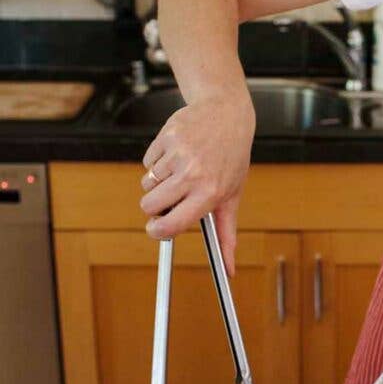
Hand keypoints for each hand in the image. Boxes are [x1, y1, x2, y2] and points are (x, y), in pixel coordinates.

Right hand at [138, 90, 254, 275]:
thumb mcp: (233, 194)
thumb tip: (229, 270)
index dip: (158, 231)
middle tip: (170, 195)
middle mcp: (194, 174)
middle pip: (150, 204)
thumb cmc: (231, 158)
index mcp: (210, 193)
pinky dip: (157, 160)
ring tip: (180, 168)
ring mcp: (179, 154)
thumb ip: (227, 234)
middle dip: (154, 205)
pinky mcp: (167, 137)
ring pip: (147, 182)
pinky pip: (148, 160)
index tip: (155, 229)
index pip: (172, 224)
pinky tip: (177, 152)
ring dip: (158, 180)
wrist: (227, 113)